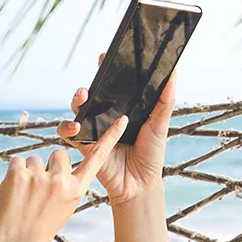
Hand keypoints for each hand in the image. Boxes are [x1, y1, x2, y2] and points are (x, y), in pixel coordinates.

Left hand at [0, 116, 126, 241]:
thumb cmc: (36, 231)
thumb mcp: (61, 210)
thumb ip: (64, 187)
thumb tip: (55, 166)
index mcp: (76, 191)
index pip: (96, 159)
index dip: (109, 138)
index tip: (122, 119)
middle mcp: (62, 181)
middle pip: (58, 153)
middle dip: (48, 166)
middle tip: (38, 190)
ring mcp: (40, 176)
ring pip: (34, 159)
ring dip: (27, 174)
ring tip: (23, 198)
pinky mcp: (18, 173)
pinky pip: (16, 161)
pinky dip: (12, 175)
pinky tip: (12, 194)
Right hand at [57, 54, 176, 206]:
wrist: (141, 184)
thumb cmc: (151, 154)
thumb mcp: (160, 124)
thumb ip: (165, 100)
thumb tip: (174, 72)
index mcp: (122, 109)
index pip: (111, 85)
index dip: (105, 70)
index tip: (104, 57)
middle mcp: (105, 117)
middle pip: (90, 96)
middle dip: (86, 85)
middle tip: (90, 83)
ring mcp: (94, 130)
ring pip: (77, 111)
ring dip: (75, 102)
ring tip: (82, 98)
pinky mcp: (85, 146)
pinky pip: (69, 134)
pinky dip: (68, 128)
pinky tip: (75, 126)